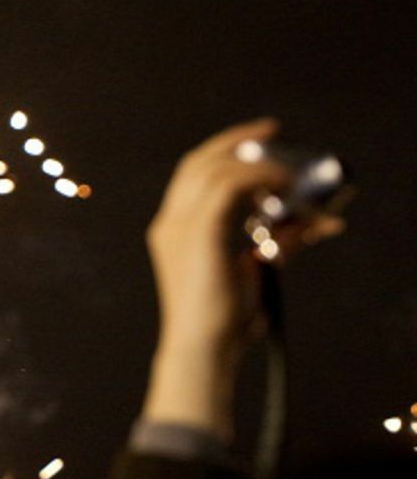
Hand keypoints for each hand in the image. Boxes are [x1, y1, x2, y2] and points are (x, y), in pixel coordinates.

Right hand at [143, 120, 340, 438]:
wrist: (203, 347)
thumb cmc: (223, 321)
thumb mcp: (253, 272)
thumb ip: (275, 244)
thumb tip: (310, 224)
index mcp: (172, 232)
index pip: (192, 177)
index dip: (222, 154)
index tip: (256, 144)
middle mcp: (169, 223)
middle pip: (197, 162)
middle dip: (234, 141)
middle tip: (269, 131)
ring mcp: (179, 225)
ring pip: (213, 168)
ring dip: (254, 163)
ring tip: (284, 173)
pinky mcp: (199, 231)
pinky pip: (229, 185)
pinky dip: (258, 178)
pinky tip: (280, 186)